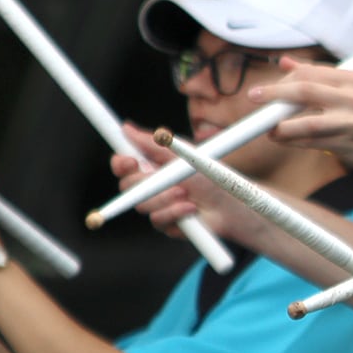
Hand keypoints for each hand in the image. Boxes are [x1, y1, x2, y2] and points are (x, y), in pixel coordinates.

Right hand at [114, 126, 269, 249]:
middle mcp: (151, 186)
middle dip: (145, 181)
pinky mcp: (166, 224)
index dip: (121, 163)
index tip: (129, 160)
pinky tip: (191, 208)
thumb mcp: (183, 156)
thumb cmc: (211, 178)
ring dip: (165, 197)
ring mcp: (157, 206)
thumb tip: (126, 128)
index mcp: (152, 166)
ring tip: (187, 192)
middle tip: (163, 177)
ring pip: (142, 204)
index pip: (124, 165)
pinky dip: (175, 212)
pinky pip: (157, 219)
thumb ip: (154, 144)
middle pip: (127, 185)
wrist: (231, 205)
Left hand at [257, 61, 352, 183]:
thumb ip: (319, 76)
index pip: (310, 71)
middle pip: (304, 89)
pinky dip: (291, 140)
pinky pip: (310, 142)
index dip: (284, 78)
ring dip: (279, 125)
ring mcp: (350, 122)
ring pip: (304, 121)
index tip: (268, 88)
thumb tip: (284, 63)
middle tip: (253, 97)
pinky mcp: (347, 145)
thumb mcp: (352, 91)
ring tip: (267, 128)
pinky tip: (282, 139)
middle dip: (273, 93)